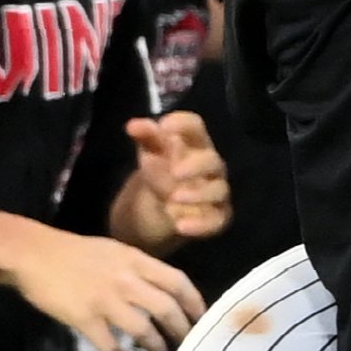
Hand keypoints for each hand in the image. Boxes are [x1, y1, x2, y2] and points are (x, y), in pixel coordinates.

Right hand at [13, 223, 205, 350]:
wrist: (34, 254)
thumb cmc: (76, 252)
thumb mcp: (115, 251)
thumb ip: (139, 269)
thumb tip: (164, 291)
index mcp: (135, 260)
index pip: (177, 281)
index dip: (194, 302)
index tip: (201, 317)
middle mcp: (126, 280)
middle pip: (166, 309)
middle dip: (181, 329)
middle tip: (185, 341)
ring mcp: (105, 300)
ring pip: (143, 330)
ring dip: (155, 345)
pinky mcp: (84, 319)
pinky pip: (109, 345)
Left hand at [123, 111, 231, 240]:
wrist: (159, 208)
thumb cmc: (160, 170)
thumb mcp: (150, 152)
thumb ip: (145, 137)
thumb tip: (132, 125)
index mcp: (195, 143)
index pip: (195, 127)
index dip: (183, 124)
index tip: (165, 126)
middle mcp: (210, 165)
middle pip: (212, 161)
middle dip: (195, 166)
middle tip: (174, 172)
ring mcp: (216, 191)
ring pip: (218, 191)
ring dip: (198, 194)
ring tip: (173, 198)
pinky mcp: (217, 216)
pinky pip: (216, 220)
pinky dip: (201, 224)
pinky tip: (181, 226)